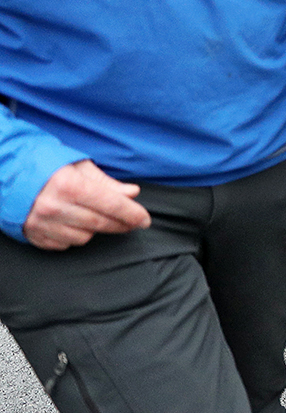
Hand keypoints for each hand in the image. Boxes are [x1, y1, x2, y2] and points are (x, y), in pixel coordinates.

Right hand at [22, 160, 150, 250]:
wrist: (7, 175)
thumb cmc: (46, 167)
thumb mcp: (78, 167)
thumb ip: (107, 183)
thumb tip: (132, 193)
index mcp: (69, 185)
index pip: (111, 204)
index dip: (132, 214)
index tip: (145, 220)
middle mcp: (54, 206)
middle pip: (101, 224)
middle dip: (121, 224)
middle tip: (133, 223)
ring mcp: (41, 223)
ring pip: (84, 237)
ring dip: (95, 230)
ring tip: (94, 216)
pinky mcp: (33, 235)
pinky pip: (65, 244)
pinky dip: (74, 236)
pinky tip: (73, 224)